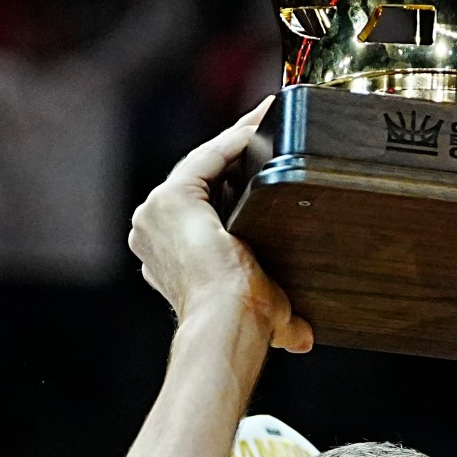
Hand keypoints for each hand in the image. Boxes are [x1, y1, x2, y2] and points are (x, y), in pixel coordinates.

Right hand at [127, 101, 310, 350]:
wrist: (228, 323)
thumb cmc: (241, 326)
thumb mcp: (261, 310)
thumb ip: (282, 318)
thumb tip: (304, 338)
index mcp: (169, 258)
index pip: (203, 207)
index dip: (234, 181)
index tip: (265, 160)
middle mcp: (153, 234)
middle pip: (201, 180)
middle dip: (238, 154)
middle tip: (272, 128)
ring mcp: (155, 215)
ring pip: (204, 165)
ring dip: (239, 141)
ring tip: (271, 118)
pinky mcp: (170, 199)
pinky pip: (208, 157)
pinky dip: (235, 141)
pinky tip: (261, 126)